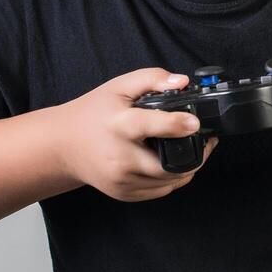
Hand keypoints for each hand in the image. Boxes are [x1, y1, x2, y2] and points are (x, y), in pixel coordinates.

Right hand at [51, 67, 217, 201]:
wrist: (63, 145)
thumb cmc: (93, 113)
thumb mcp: (119, 86)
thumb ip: (152, 78)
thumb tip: (182, 82)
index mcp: (119, 125)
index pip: (151, 126)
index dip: (176, 125)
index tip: (194, 123)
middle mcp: (119, 157)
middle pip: (168, 164)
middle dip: (196, 154)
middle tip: (208, 140)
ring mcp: (121, 180)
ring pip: (169, 181)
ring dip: (188, 167)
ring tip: (194, 149)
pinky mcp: (124, 193)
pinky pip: (160, 191)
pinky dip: (173, 179)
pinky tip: (174, 162)